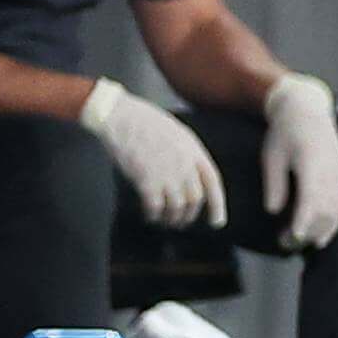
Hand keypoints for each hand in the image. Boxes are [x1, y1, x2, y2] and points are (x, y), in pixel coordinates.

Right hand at [80, 78, 227, 230]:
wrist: (119, 116)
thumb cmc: (142, 120)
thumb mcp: (175, 132)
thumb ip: (186, 153)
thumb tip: (189, 175)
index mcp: (193, 149)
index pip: (213, 182)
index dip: (218, 205)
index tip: (217, 221)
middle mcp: (184, 164)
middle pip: (195, 199)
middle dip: (188, 215)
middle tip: (180, 222)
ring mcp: (167, 173)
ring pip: (177, 207)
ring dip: (171, 219)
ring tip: (164, 221)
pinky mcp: (147, 181)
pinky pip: (155, 207)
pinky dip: (153, 215)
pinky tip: (149, 215)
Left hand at [260, 72, 337, 251]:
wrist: (307, 111)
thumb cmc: (284, 134)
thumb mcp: (272, 156)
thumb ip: (274, 183)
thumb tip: (273, 211)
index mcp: (312, 164)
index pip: (311, 200)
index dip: (303, 222)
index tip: (292, 238)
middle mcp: (331, 171)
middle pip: (325, 211)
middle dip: (307, 232)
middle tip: (285, 244)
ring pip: (337, 211)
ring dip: (320, 230)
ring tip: (299, 242)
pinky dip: (332, 221)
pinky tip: (319, 233)